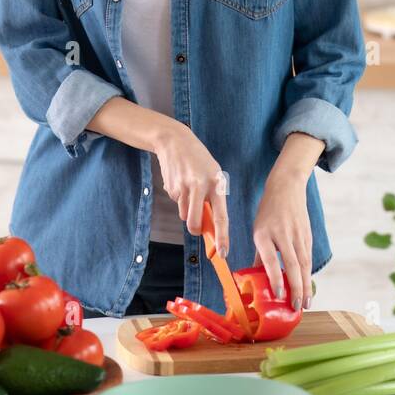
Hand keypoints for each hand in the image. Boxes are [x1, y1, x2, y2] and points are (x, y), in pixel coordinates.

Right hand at [153, 120, 228, 254]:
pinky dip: (179, 198)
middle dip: (195, 229)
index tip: (223, 253)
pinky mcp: (171, 187)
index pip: (221, 217)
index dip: (222, 237)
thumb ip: (214, 198)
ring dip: (186, 210)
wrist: (175, 141)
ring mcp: (184, 187)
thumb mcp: (213, 175)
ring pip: (184, 215)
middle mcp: (201, 187)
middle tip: (196, 226)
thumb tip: (210, 225)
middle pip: (195, 223)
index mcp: (216, 184)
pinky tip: (180, 181)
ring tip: (189, 189)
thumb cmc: (199, 161)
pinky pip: (176, 203)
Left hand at [252, 162, 312, 310]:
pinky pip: (308, 258)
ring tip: (306, 303)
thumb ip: (260, 254)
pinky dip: (308, 274)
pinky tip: (308, 287)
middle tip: (297, 307)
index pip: (272, 259)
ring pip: (304, 264)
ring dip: (306, 285)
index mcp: (264, 234)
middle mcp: (282, 235)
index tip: (278, 293)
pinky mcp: (307, 235)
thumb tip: (256, 276)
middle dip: (296, 288)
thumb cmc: (268, 211)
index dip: (276, 277)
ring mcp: (297, 235)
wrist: (287, 187)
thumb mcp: (258, 229)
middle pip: (292, 265)